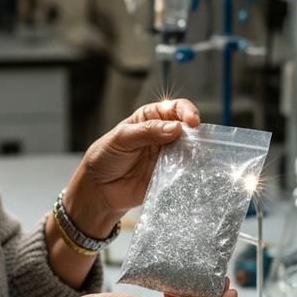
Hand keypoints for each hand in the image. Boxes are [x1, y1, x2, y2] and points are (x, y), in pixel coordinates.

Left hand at [63, 98, 200, 235]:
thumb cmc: (105, 157)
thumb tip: (175, 127)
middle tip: (198, 142)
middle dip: (196, 133)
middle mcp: (163, 135)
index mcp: (151, 118)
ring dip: (196, 152)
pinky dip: (192, 170)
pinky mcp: (169, 175)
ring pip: (190, 150)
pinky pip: (185, 171)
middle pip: (188, 129)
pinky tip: (194, 171)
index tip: (192, 122)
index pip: (175, 108)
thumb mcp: (122, 138)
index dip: (187, 112)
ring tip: (197, 157)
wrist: (99, 189)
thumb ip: (147, 131)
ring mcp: (168, 156)